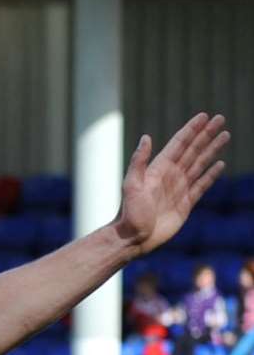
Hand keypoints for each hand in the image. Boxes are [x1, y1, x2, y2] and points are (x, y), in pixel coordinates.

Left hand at [116, 112, 228, 254]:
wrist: (133, 238)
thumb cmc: (129, 213)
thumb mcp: (131, 185)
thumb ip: (139, 162)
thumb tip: (146, 137)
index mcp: (158, 169)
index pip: (179, 144)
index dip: (191, 130)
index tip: (204, 116)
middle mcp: (170, 176)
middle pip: (193, 150)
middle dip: (206, 134)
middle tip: (221, 119)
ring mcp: (179, 188)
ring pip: (200, 164)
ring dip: (212, 149)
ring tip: (224, 135)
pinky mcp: (186, 203)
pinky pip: (202, 185)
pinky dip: (211, 174)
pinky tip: (219, 164)